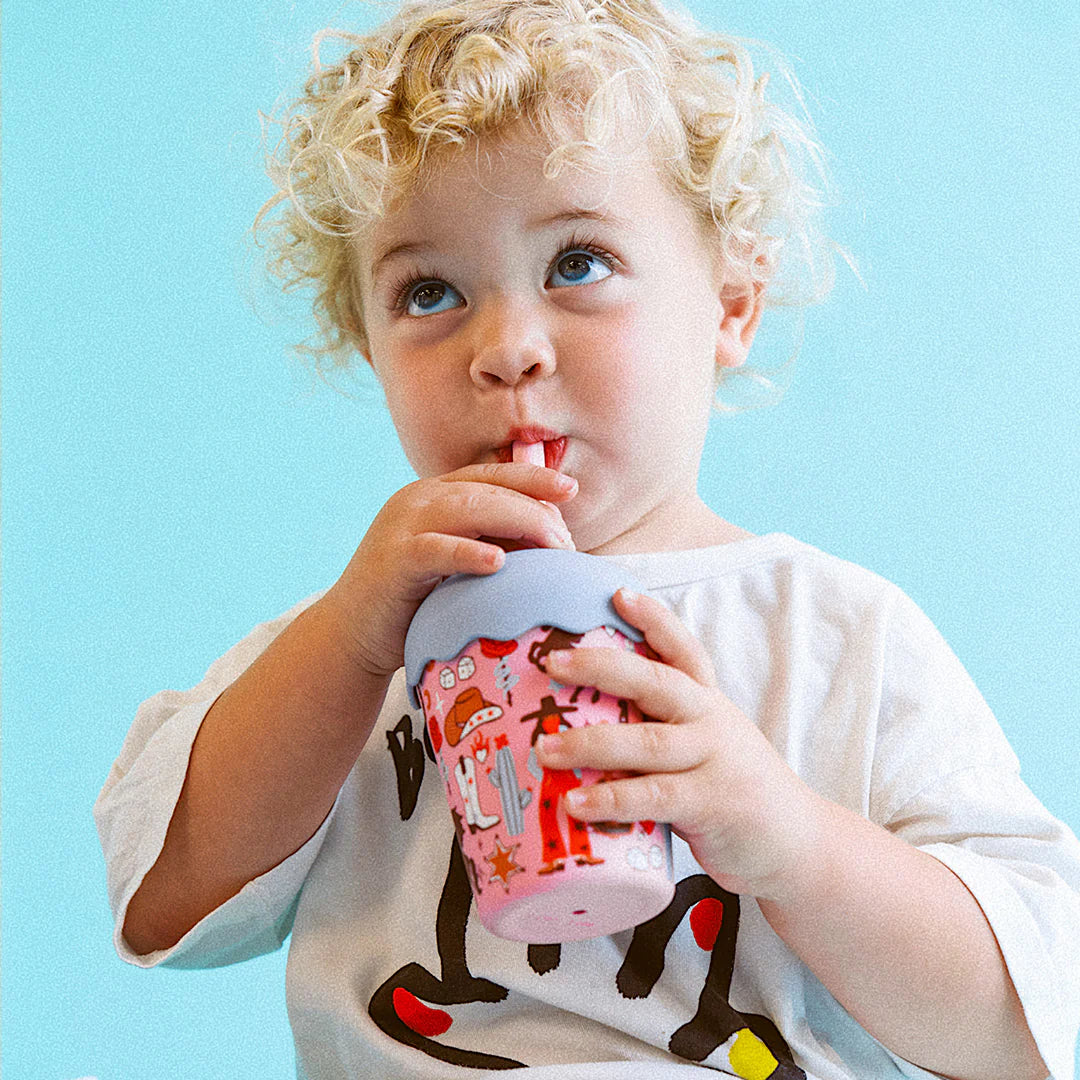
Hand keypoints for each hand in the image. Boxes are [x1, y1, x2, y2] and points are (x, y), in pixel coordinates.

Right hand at [324, 463, 577, 680]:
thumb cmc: (415, 602)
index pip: (492, 475)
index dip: (533, 477)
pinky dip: (468, 552)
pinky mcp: (394, 559)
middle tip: (566, 541)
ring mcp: (402, 525)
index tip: (571, 489)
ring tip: (552, 545)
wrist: (352, 633)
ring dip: (517, 523)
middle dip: (534, 510)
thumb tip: (552, 541)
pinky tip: (499, 562)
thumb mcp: (458, 564)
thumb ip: (493, 543)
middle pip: (488, 491)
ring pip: (468, 509)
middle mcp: (418, 499)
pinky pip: (436, 549)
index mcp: (435, 494)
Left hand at [535, 588, 824, 900]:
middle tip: (552, 662)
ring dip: (590, 743)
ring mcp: (713, 759)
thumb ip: (661, 727)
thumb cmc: (731, 790)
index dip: (653, 619)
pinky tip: (575, 802)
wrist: (798, 843)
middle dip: (601, 667)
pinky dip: (611, 798)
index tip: (617, 593)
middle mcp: (711, 720)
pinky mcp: (711, 803)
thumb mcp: (705, 745)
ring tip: (545, 748)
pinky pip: (653, 796)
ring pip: (647, 742)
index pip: (683, 649)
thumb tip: (585, 721)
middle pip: (656, 682)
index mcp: (707, 701)